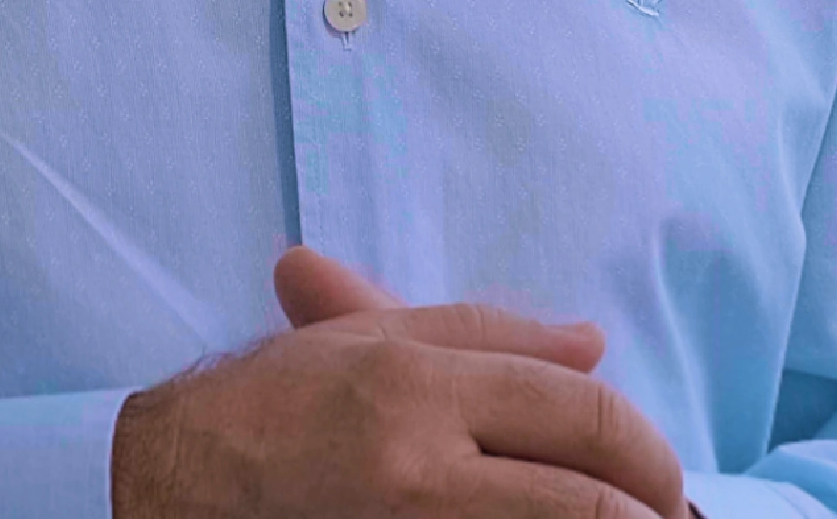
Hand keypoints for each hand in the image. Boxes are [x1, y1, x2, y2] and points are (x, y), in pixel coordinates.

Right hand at [110, 247, 689, 518]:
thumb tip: (595, 342)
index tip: (662, 478)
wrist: (175, 487)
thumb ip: (487, 335)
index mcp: (419, 386)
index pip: (578, 411)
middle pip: (588, 502)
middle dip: (649, 515)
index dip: (645, 450)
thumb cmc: (274, 407)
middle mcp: (421, 469)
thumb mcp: (369, 341)